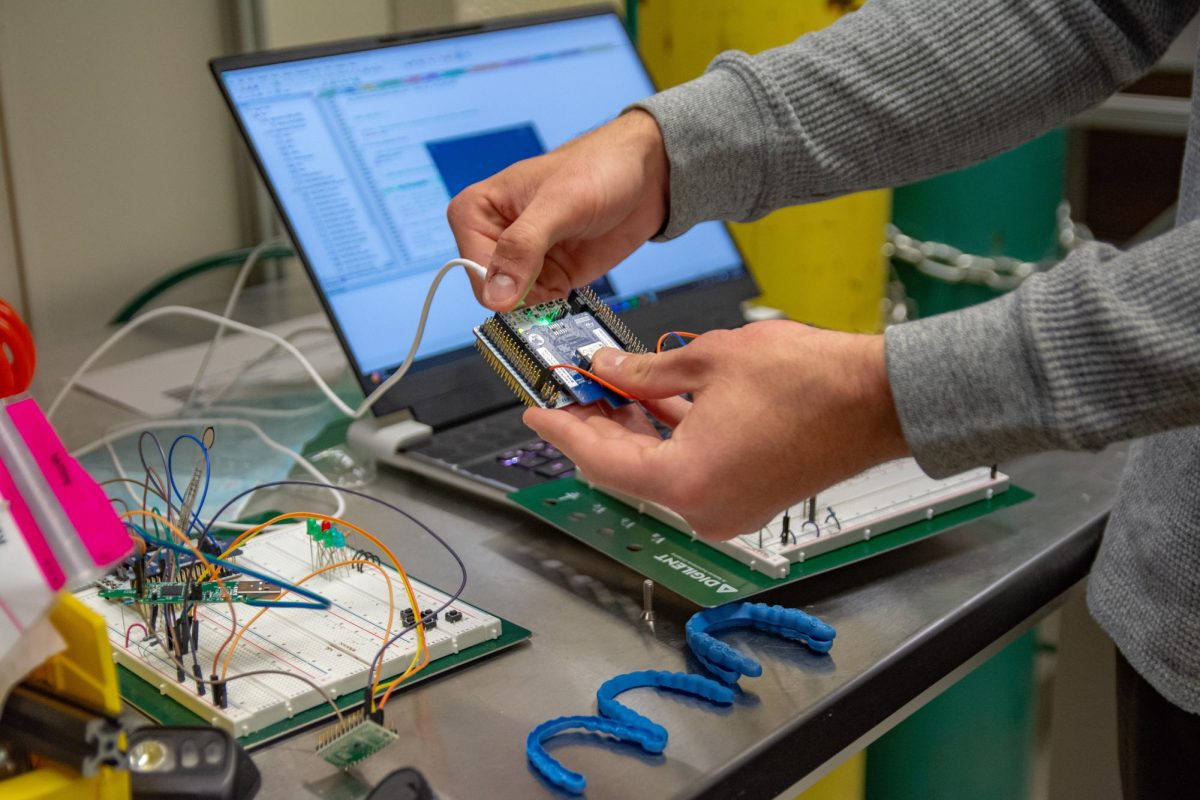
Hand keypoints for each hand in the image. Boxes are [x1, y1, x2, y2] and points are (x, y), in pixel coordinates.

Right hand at [447, 110, 668, 310]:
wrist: (645, 174)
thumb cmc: (599, 166)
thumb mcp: (559, 204)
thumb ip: (523, 247)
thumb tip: (496, 294)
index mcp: (478, 209)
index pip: (472, 266)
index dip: (499, 284)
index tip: (530, 290)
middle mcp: (495, 237)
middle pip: (492, 291)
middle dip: (520, 301)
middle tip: (551, 295)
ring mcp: (524, 259)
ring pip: (517, 305)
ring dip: (540, 311)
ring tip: (564, 293)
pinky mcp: (551, 276)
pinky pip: (542, 308)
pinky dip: (555, 312)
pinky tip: (569, 301)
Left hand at [523, 321, 909, 539]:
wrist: (880, 401)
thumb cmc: (811, 381)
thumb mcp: (710, 358)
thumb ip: (645, 370)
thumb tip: (607, 368)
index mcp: (685, 480)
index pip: (599, 459)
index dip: (562, 431)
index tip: (535, 411)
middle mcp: (702, 508)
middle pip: (625, 470)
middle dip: (595, 428)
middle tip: (571, 392)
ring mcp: (727, 509)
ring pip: (657, 471)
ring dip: (632, 433)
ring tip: (607, 389)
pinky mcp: (746, 499)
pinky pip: (690, 473)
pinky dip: (669, 442)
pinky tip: (654, 405)